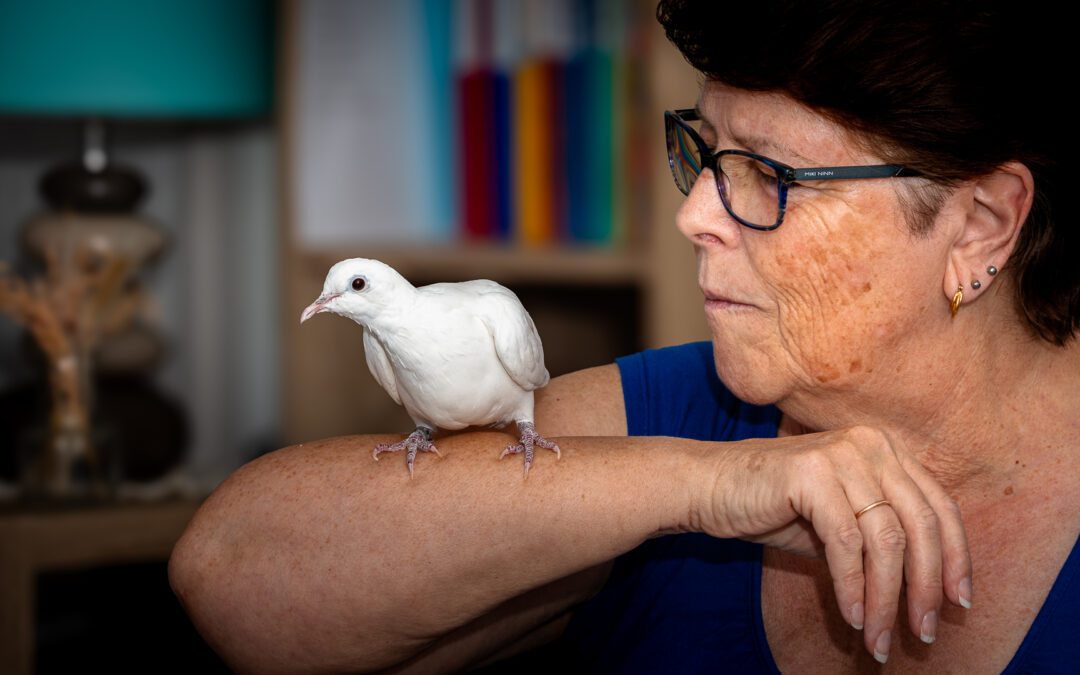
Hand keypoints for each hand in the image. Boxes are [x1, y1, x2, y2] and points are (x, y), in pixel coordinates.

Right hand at [693, 426, 971, 662]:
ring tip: (880, 639)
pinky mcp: (811, 472)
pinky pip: (846, 543)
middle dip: (926, 587)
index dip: (957, 559)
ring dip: (887, 598)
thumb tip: (929, 594)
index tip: (959, 603)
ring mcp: (842, 453)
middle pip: (921, 525)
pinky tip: (850, 616)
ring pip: (886, 540)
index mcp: (886, 450)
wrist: (708, 486)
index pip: (939, 507)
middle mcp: (871, 444)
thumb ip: (882, 542)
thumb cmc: (774, 507)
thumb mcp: (841, 523)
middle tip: (924, 633)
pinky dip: (852, 587)